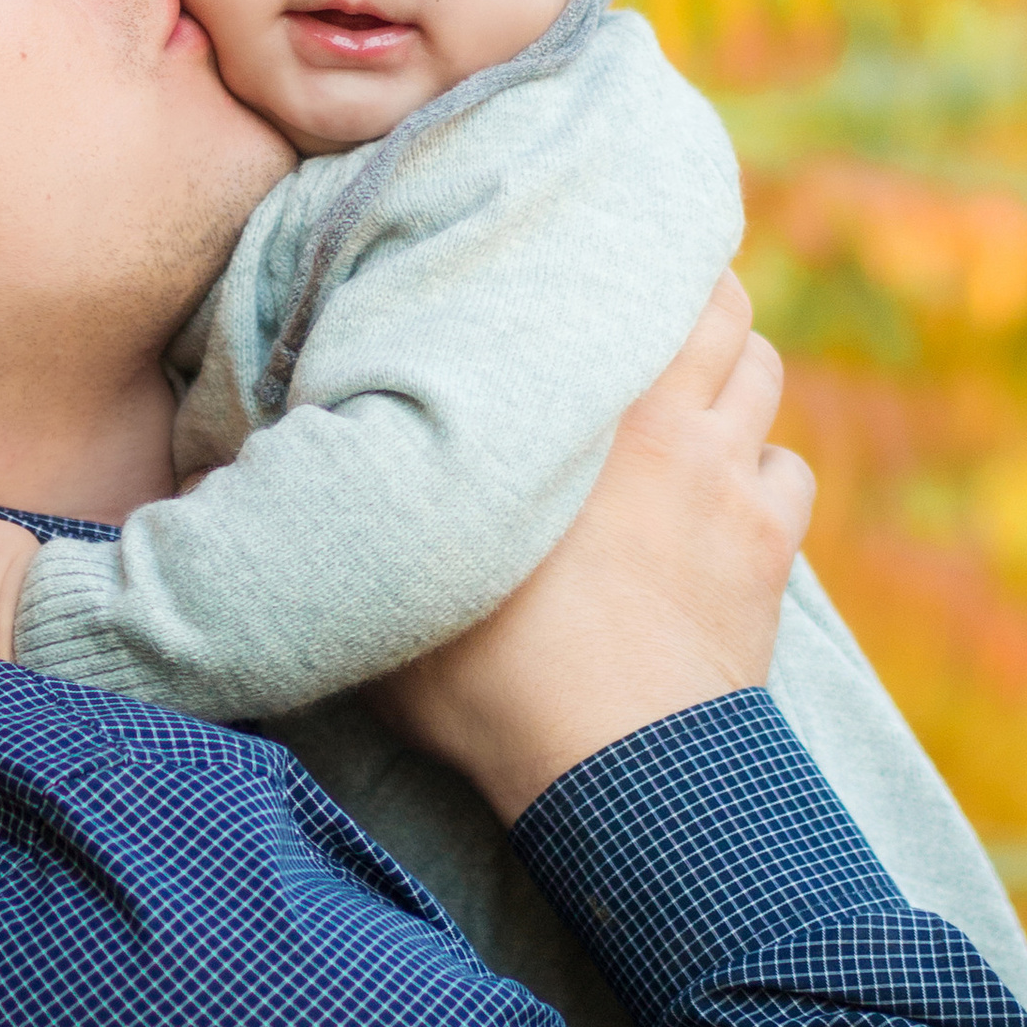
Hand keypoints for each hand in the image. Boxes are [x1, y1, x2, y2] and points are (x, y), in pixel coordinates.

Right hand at [375, 275, 813, 825]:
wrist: (612, 765)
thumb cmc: (490, 680)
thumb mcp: (392, 589)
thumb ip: (339, 514)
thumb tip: (236, 483)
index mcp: (580, 409)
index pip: (638, 282)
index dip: (635, 265)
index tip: (608, 262)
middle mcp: (667, 424)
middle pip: (723, 310)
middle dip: (697, 307)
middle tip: (655, 326)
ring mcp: (729, 484)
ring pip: (763, 378)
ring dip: (733, 381)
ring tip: (692, 402)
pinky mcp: (771, 550)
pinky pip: (790, 473)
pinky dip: (766, 476)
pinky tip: (728, 502)